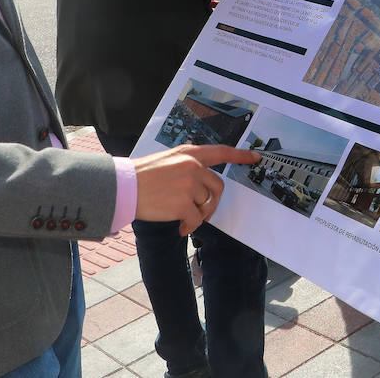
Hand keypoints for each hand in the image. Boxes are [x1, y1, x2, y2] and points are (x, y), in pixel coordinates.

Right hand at [133, 144, 260, 233]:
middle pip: (217, 186)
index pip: (221, 152)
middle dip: (212, 202)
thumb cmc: (142, 176)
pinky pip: (196, 220)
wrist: (125, 186)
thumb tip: (201, 184)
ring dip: (196, 214)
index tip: (254, 157)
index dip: (240, 155)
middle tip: (201, 211)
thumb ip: (186, 166)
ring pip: (206, 205)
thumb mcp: (167, 160)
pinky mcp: (184, 203)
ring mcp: (189, 184)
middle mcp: (192, 166)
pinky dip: (189, 226)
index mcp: (189, 153)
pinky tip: (179, 227)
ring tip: (181, 217)